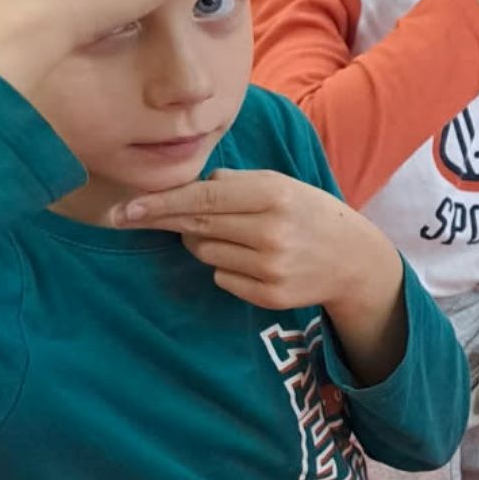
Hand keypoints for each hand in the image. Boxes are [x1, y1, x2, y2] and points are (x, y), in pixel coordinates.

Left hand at [109, 170, 397, 319]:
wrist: (354, 260)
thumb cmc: (308, 213)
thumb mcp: (278, 184)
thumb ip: (232, 183)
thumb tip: (184, 189)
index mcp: (271, 196)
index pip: (200, 199)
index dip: (159, 204)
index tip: (124, 209)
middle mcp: (271, 233)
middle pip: (195, 228)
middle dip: (165, 221)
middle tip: (136, 215)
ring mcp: (271, 268)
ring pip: (205, 255)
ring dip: (206, 244)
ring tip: (236, 238)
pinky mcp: (270, 296)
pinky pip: (221, 279)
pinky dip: (227, 268)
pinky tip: (252, 262)